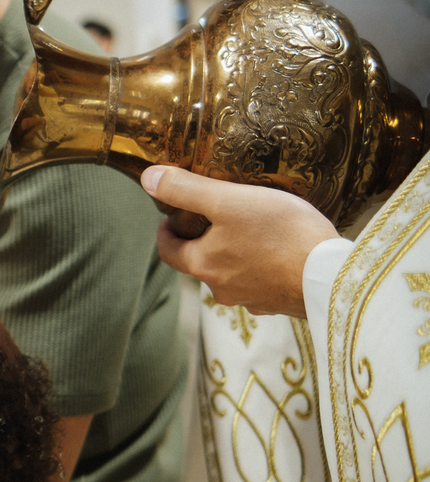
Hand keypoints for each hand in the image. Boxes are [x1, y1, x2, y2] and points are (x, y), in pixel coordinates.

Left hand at [141, 165, 339, 316]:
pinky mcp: (280, 302)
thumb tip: (148, 179)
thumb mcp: (228, 201)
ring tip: (247, 228)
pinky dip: (260, 265)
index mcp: (203, 265)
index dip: (166, 233)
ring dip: (232, 253)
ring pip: (231, 272)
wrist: (333, 276)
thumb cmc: (281, 235)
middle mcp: (222, 289)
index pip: (168, 252)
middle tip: (211, 217)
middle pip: (200, 262)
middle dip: (201, 240)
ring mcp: (253, 299)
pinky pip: (260, 281)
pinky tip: (277, 250)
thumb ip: (186, 190)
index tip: (170, 218)